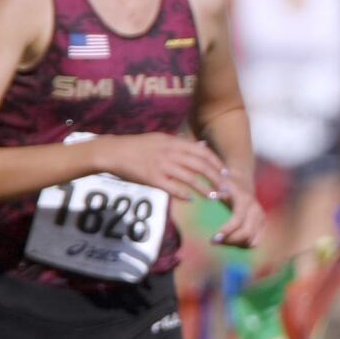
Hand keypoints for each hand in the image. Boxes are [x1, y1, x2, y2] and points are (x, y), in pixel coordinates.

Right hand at [97, 133, 225, 199]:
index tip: (226, 173)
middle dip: (216, 178)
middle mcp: (170, 152)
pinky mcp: (152, 178)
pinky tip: (191, 200)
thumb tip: (202, 147)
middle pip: (200, 165)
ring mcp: (161, 165)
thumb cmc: (138, 147)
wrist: (112, 152)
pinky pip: (172, 187)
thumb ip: (182, 144)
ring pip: (190, 177)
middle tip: (226, 188)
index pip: (202, 152)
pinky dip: (184, 194)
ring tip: (214, 197)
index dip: (217, 163)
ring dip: (205, 188)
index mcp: (174, 142)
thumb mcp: (161, 139)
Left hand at [209, 171, 263, 247]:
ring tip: (220, 240)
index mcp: (245, 201)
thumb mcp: (220, 184)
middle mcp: (256, 211)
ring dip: (234, 244)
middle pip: (246, 233)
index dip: (227, 230)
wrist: (242, 183)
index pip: (238, 219)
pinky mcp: (262, 227)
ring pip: (250, 241)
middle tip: (213, 241)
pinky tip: (229, 240)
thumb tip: (212, 196)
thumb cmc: (226, 184)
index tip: (213, 238)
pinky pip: (253, 243)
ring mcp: (261, 220)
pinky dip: (241, 245)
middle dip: (229, 240)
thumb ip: (217, 190)